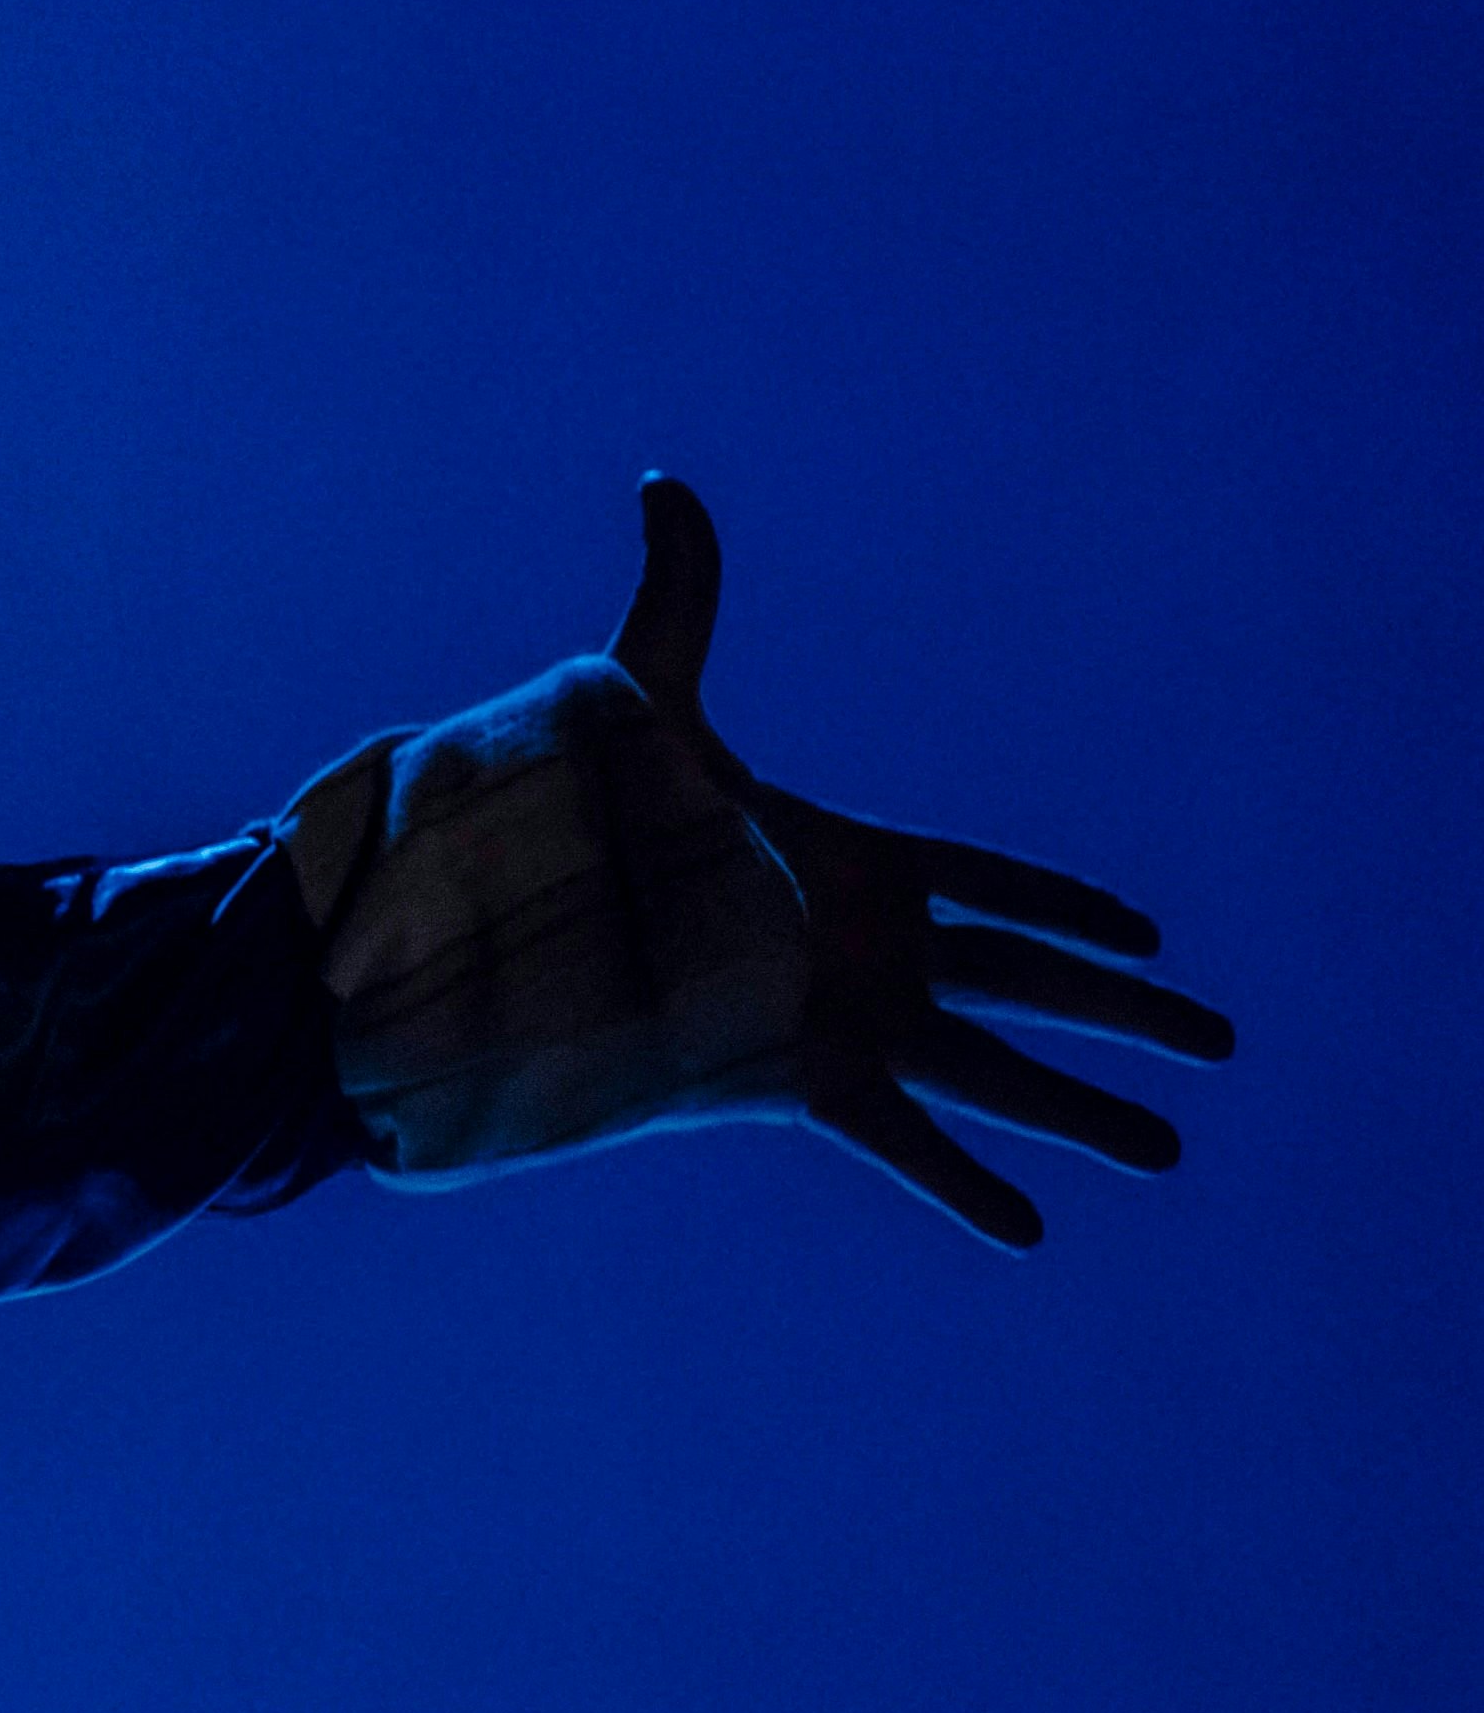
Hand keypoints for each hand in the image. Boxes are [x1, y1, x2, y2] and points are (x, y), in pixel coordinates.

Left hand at [612, 475, 1235, 1248]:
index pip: (988, 884)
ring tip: (1166, 1153)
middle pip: (1029, 980)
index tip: (1146, 933)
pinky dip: (962, 1185)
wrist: (496, 919)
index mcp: (847, 863)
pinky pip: (904, 1139)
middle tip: (1218, 1041)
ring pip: (994, 1068)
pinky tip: (1026, 1230)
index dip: (1066, 908)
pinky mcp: (798, 1079)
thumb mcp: (641, 693)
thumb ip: (679, 595)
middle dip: (1126, 1011)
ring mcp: (838, 1019)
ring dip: (1081, 1109)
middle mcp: (860, 950)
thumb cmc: (566, 810)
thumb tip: (662, 481)